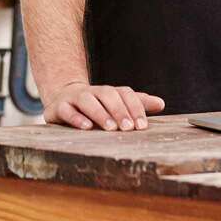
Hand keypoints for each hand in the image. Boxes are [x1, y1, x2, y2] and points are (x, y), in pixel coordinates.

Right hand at [44, 81, 165, 130]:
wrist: (62, 99)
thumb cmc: (96, 107)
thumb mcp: (115, 105)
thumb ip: (136, 104)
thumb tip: (161, 103)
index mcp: (108, 92)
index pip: (124, 93)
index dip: (134, 107)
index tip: (142, 126)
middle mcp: (92, 92)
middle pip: (108, 95)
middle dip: (119, 111)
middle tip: (129, 128)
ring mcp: (74, 98)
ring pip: (88, 100)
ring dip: (100, 113)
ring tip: (110, 128)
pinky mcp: (59, 107)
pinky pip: (67, 110)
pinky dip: (76, 118)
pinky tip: (86, 127)